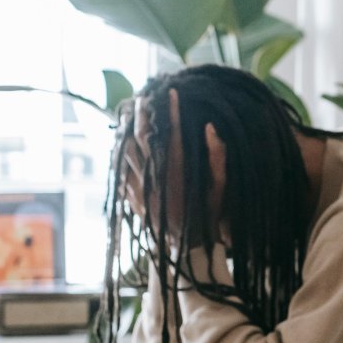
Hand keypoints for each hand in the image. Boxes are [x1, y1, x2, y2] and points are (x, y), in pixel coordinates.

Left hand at [125, 89, 228, 248]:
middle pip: (143, 138)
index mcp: (179, 171)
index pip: (173, 133)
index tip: (170, 92)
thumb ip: (218, 158)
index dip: (171, 111)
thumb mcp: (221, 189)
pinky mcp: (132, 197)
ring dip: (127, 132)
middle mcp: (157, 176)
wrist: (186, 250)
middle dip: (143, 115)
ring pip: (126, 151)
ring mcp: (141, 187)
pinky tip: (121, 145)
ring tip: (128, 115)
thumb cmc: (209, 217)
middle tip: (142, 97)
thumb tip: (210, 127)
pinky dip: (121, 154)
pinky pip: (122, 170)